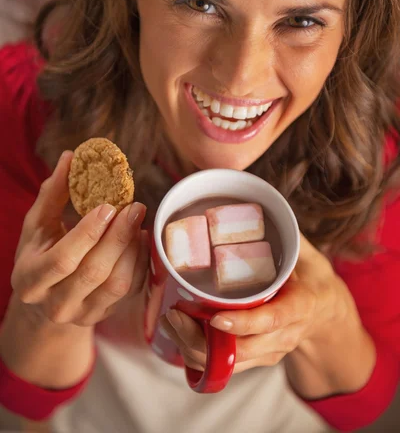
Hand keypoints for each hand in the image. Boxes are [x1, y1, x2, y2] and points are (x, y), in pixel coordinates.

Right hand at [11, 151, 148, 326]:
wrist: (45, 303)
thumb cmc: (40, 254)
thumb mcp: (37, 226)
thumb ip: (52, 194)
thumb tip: (70, 157)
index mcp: (32, 279)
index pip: (63, 260)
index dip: (88, 233)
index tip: (109, 205)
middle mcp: (55, 304)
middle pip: (94, 272)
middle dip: (118, 237)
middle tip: (135, 207)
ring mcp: (82, 314)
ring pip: (117, 285)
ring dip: (133, 249)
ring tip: (138, 221)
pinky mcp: (104, 315)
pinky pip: (131, 291)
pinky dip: (140, 263)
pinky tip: (140, 239)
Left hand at [160, 234, 357, 373]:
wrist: (327, 317)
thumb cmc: (313, 280)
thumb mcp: (308, 255)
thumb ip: (286, 234)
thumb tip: (260, 201)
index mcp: (300, 308)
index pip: (272, 320)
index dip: (243, 322)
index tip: (215, 318)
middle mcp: (284, 336)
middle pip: (242, 349)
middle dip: (203, 339)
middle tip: (174, 314)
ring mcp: (270, 352)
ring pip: (228, 364)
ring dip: (194, 348)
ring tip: (170, 321)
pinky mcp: (257, 360)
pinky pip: (225, 368)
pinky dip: (198, 355)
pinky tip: (178, 333)